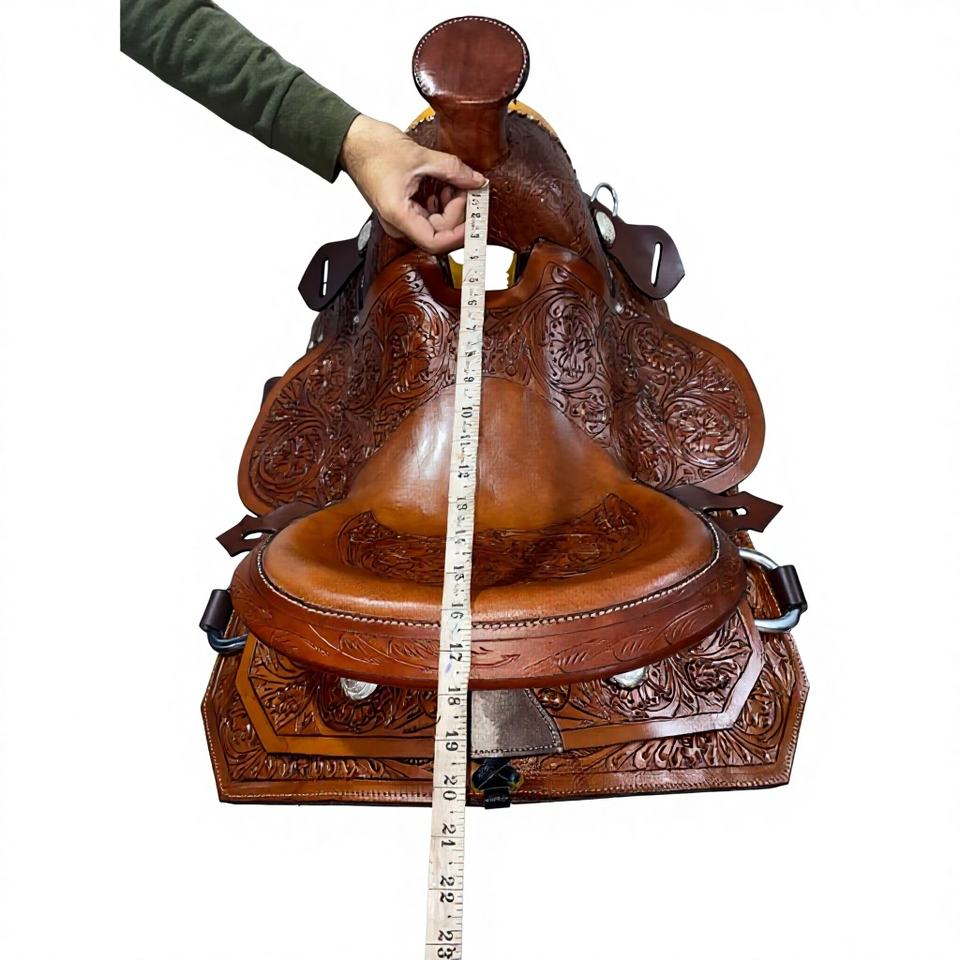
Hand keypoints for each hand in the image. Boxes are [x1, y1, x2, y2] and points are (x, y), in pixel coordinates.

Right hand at [340, 115, 485, 253]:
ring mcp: (401, 218)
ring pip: (436, 224)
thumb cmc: (371, 149)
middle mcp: (398, 223)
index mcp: (398, 216)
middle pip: (438, 233)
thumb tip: (476, 181)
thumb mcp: (420, 157)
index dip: (459, 234)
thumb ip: (453, 170)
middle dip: (457, 212)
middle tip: (466, 188)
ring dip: (450, 205)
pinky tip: (443, 184)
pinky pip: (429, 214)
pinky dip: (441, 201)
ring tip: (453, 181)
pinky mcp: (404, 210)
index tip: (474, 218)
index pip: (435, 242)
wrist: (352, 140)